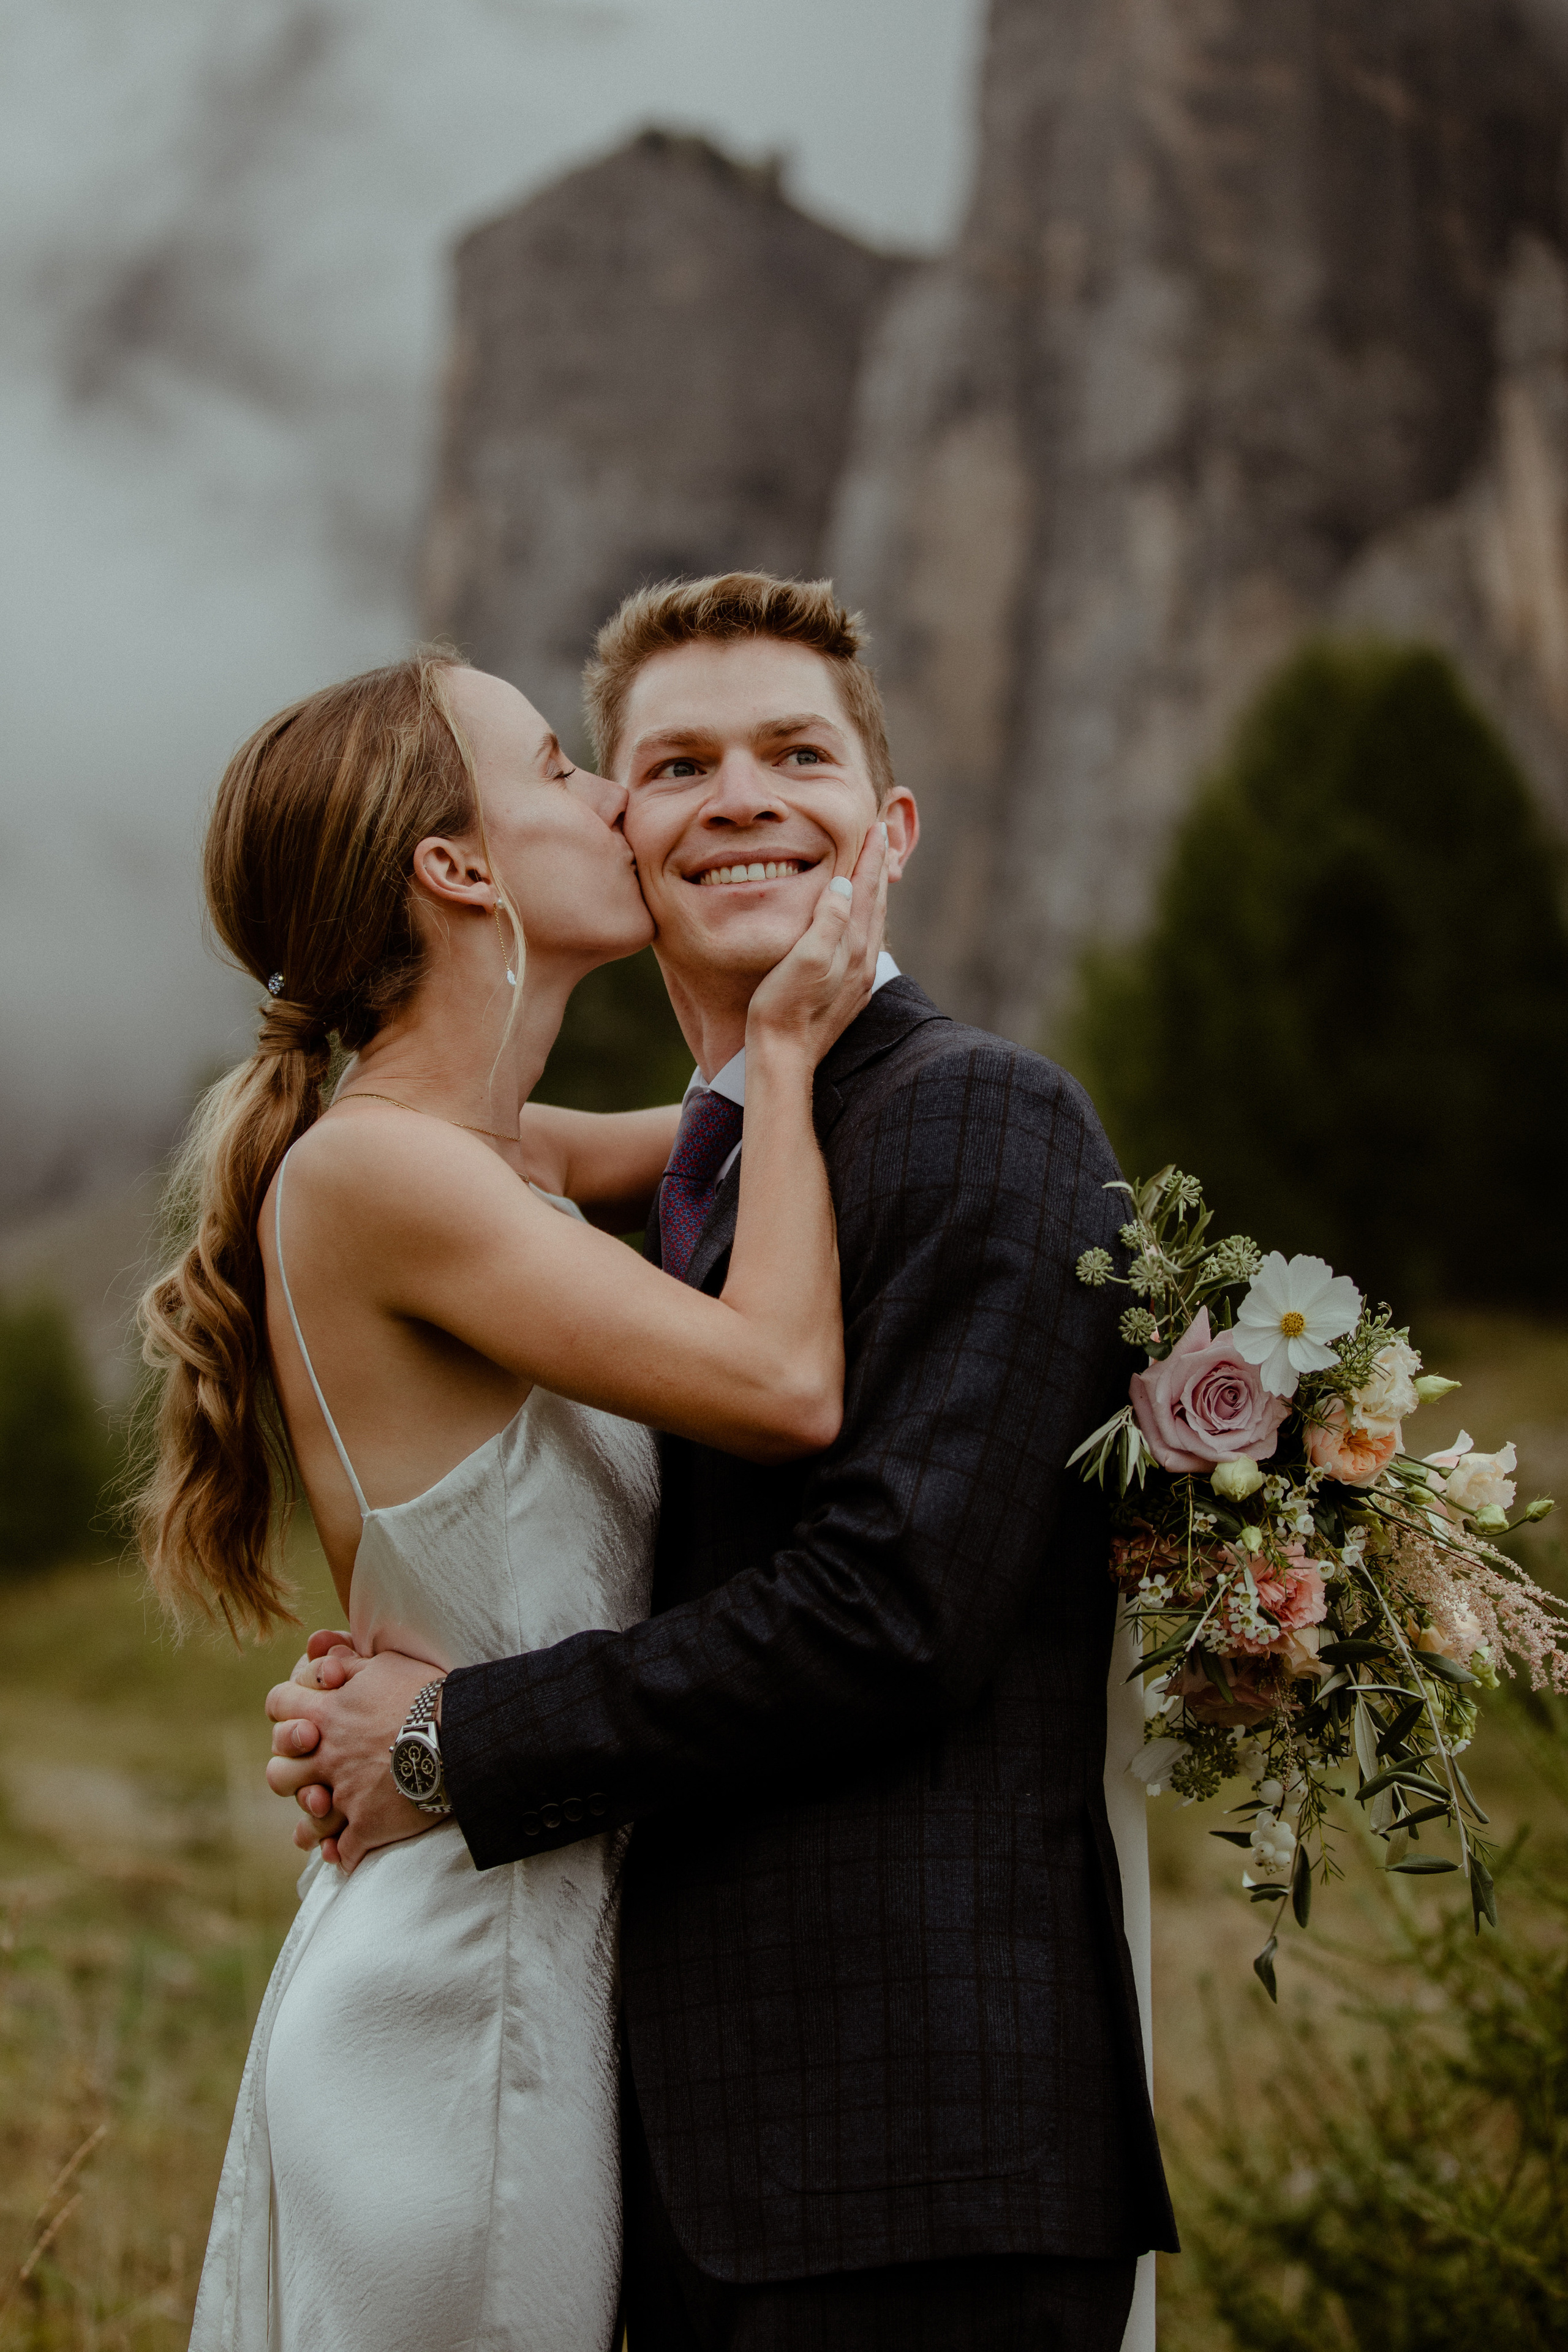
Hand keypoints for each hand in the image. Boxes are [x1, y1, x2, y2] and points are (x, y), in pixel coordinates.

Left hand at [265, 1648, 446, 1871]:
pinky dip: (341, 1854)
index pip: (279, 1704)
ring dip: (311, 1819)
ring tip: (324, 1816)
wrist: (460, 1737)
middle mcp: (328, 1756)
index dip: (284, 1708)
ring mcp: (344, 1796)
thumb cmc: (426, 1694)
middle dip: (289, 1771)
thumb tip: (325, 1658)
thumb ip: (350, 1662)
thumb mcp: (387, 1665)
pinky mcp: (367, 1827)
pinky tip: (345, 1852)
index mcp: (328, 1713)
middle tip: (311, 1771)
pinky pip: (341, 1851)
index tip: (300, 1713)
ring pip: (305, 1819)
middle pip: (278, 1772)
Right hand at [744, 822, 888, 1065]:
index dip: (871, 857)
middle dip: (880, 868)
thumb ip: (829, 920)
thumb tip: (846, 884)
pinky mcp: (847, 993)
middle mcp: (862, 961)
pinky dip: (865, 920)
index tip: (877, 827)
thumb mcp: (804, 958)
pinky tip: (859, 922)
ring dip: (875, 893)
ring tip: (876, 871)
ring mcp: (856, 979)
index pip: (866, 890)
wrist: (783, 1057)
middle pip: (877, 903)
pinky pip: (862, 944)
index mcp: (853, 947)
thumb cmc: (783, 1007)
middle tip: (885, 837)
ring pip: (872, 924)